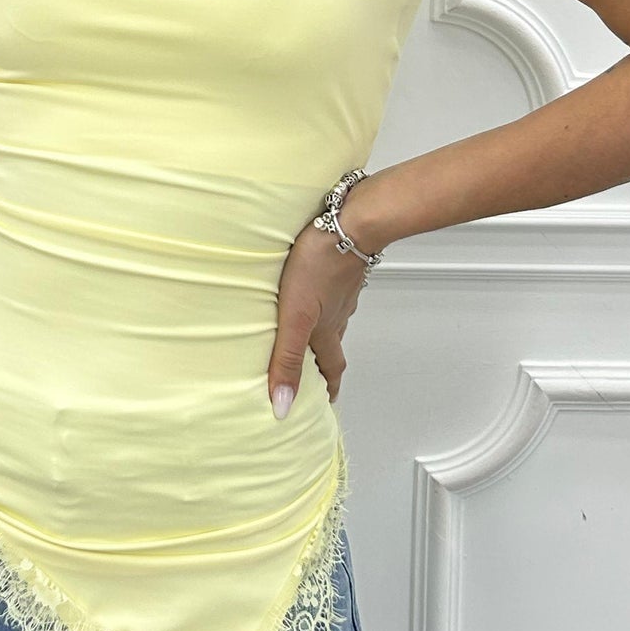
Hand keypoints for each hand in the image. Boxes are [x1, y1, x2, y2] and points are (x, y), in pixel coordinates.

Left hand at [267, 218, 371, 417]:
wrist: (347, 226)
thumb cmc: (320, 266)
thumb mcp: (295, 318)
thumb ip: (287, 358)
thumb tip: (282, 404)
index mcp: (326, 330)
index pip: (331, 368)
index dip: (329, 387)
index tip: (327, 401)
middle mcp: (337, 314)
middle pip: (333, 346)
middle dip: (325, 364)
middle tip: (317, 374)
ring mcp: (341, 291)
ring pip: (334, 319)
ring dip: (323, 332)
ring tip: (308, 335)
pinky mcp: (338, 269)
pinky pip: (332, 294)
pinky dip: (323, 303)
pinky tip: (312, 293)